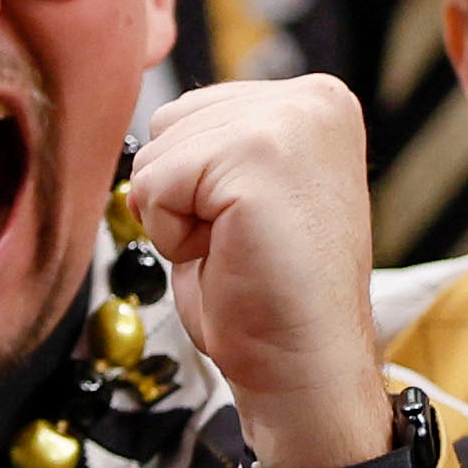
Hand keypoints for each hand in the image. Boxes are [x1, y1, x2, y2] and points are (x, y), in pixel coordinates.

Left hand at [133, 77, 388, 467]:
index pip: (190, 110)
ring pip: (156, 150)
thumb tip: (152, 124)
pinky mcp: (258, 158)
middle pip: (168, 121)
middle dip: (181, 193)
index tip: (247, 225)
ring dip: (175, 214)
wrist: (304, 367)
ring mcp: (289, 123)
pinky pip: (154, 185)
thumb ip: (213, 141)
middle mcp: (312, 100)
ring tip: (235, 248)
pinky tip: (227, 256)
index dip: (193, 181)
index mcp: (315, 102)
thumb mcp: (238, 190)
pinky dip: (171, 234)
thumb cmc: (268, 294)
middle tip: (240, 242)